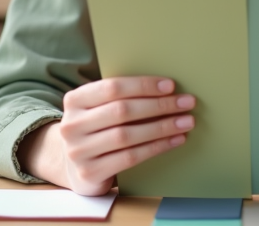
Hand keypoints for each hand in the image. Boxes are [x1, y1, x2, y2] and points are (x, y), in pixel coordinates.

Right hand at [18, 76, 195, 194]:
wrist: (75, 166)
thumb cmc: (97, 128)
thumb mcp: (99, 108)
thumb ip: (121, 96)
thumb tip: (167, 87)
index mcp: (74, 100)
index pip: (112, 87)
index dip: (144, 85)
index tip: (171, 86)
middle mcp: (72, 125)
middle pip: (122, 111)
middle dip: (159, 106)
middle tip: (186, 103)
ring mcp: (78, 151)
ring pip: (127, 135)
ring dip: (162, 127)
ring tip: (186, 122)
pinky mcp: (90, 173)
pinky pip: (130, 157)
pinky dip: (156, 147)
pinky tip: (174, 140)